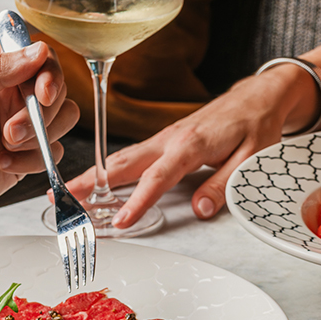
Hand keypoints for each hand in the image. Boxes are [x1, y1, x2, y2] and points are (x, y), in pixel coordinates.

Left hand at [0, 41, 80, 218]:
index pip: (39, 59)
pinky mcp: (27, 154)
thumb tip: (37, 51)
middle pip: (57, 92)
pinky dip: (32, 161)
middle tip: (9, 132)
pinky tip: (1, 163)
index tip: (42, 96)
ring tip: (4, 146)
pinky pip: (53, 153)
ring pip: (62, 121)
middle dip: (39, 115)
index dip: (48, 77)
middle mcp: (10, 93)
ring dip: (39, 138)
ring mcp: (21, 124)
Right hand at [66, 65, 314, 229]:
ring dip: (93, 177)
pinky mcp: (165, 140)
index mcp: (190, 144)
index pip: (158, 178)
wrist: (258, 97)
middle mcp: (171, 139)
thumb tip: (199, 209)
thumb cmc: (256, 125)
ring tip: (65, 194)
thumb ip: (223, 185)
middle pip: (124, 164)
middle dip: (90, 183)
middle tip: (61, 200)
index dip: (137, 202)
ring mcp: (165, 138)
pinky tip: (97, 183)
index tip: (120, 222)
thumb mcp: (250, 159)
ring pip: (122, 158)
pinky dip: (110, 170)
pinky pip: (132, 156)